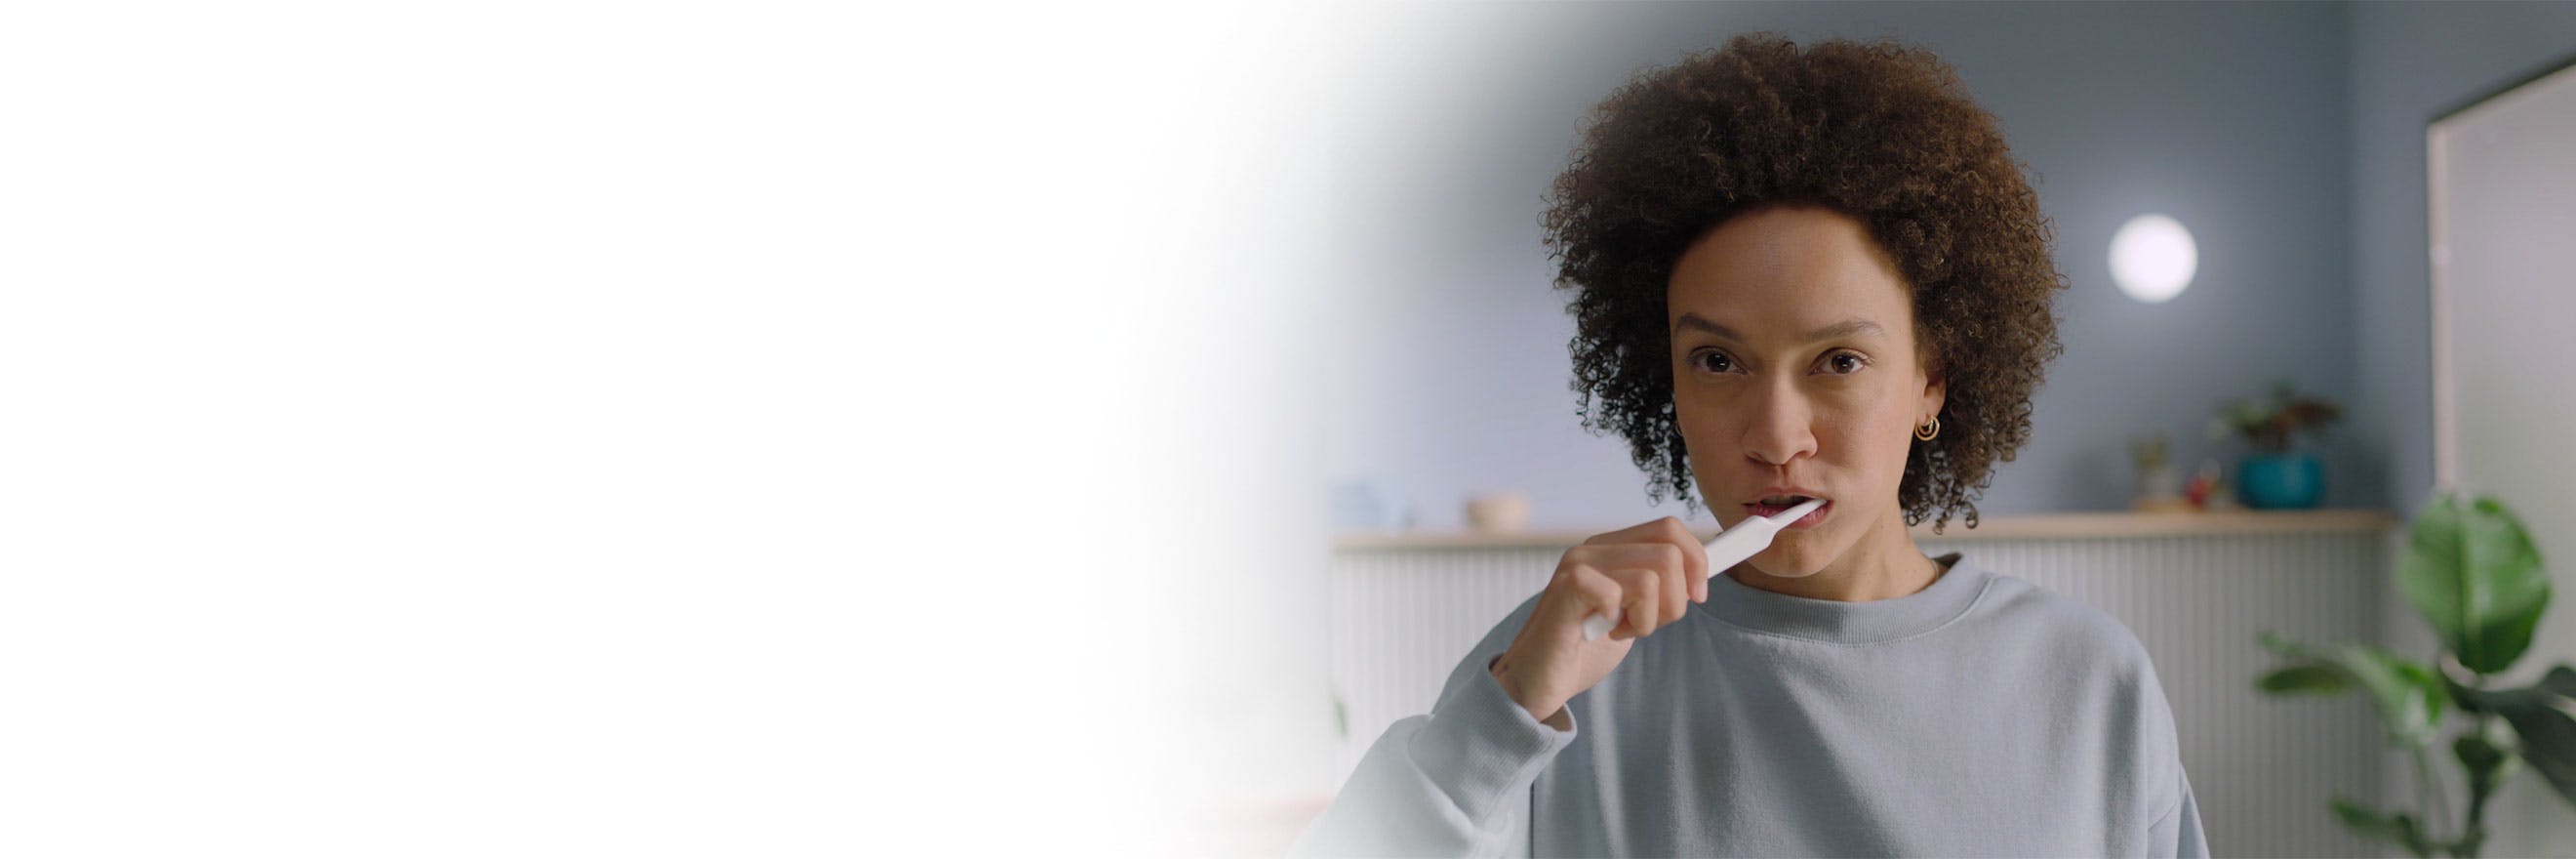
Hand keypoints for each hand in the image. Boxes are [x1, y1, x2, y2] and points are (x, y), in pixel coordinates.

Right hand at [1488, 517, 1707, 722]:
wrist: (1537, 682)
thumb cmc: (1584, 649)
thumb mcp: (1632, 612)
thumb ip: (1658, 589)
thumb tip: (1700, 574)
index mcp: (1610, 547)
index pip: (1670, 528)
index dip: (1697, 561)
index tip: (1699, 596)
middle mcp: (1593, 548)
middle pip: (1669, 553)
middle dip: (1675, 601)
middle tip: (1646, 624)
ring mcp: (1577, 566)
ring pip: (1652, 576)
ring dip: (1648, 618)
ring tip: (1620, 630)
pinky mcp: (1566, 589)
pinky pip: (1620, 593)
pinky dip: (1625, 623)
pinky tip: (1603, 632)